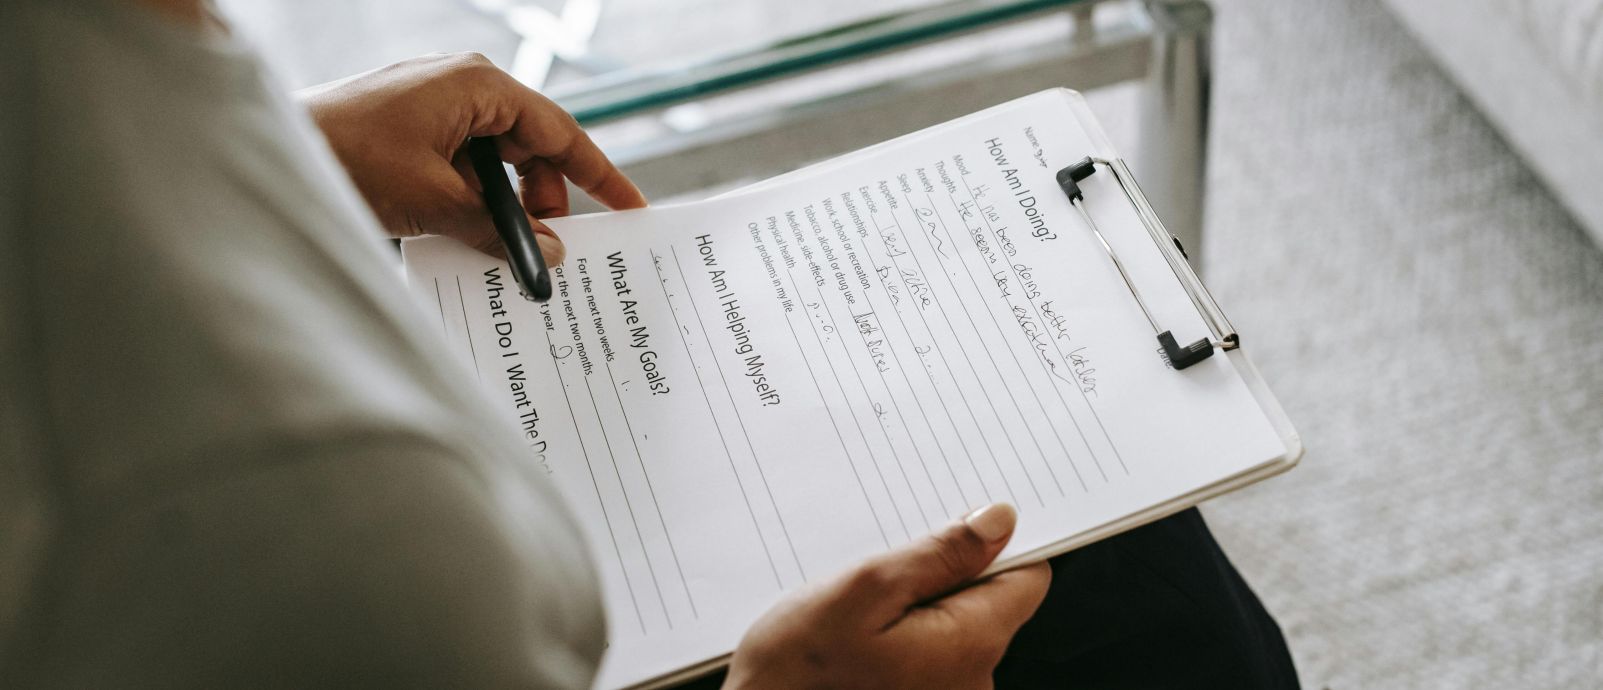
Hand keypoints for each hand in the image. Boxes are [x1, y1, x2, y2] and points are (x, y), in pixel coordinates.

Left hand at [299, 52, 646, 264]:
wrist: (269, 150)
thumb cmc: (345, 156)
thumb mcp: (433, 202)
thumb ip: (498, 228)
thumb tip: (549, 249)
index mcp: (478, 86)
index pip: (560, 133)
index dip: (600, 176)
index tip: (630, 208)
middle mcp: (463, 88)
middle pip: (531, 149)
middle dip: (544, 201)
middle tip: (550, 249)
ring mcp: (435, 108)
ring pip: (496, 164)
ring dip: (504, 207)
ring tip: (501, 249)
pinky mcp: (412, 131)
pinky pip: (463, 167)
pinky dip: (472, 202)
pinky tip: (468, 237)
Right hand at [724, 504, 1050, 689]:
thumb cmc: (798, 672)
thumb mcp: (864, 589)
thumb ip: (940, 553)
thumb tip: (999, 521)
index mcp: (970, 644)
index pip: (1027, 577)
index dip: (995, 545)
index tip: (952, 529)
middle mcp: (974, 681)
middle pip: (989, 601)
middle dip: (944, 575)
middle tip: (883, 570)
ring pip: (956, 625)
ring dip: (917, 605)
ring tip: (862, 608)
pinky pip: (932, 652)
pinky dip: (904, 634)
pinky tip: (860, 635)